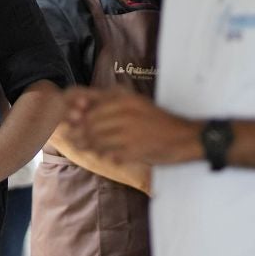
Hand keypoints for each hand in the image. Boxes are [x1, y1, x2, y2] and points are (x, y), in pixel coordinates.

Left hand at [65, 87, 201, 165]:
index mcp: (125, 99)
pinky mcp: (134, 150)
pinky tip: (106, 156)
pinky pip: (110, 154)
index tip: (69, 120)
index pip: (90, 104)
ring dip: (88, 145)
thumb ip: (112, 104)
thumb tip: (83, 109)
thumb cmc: (158, 121)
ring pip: (97, 140)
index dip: (76, 114)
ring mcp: (129, 132)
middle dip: (78, 132)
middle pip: (91, 123)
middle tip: (73, 138)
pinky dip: (105, 155)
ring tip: (83, 147)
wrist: (185, 137)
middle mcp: (125, 113)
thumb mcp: (136, 104)